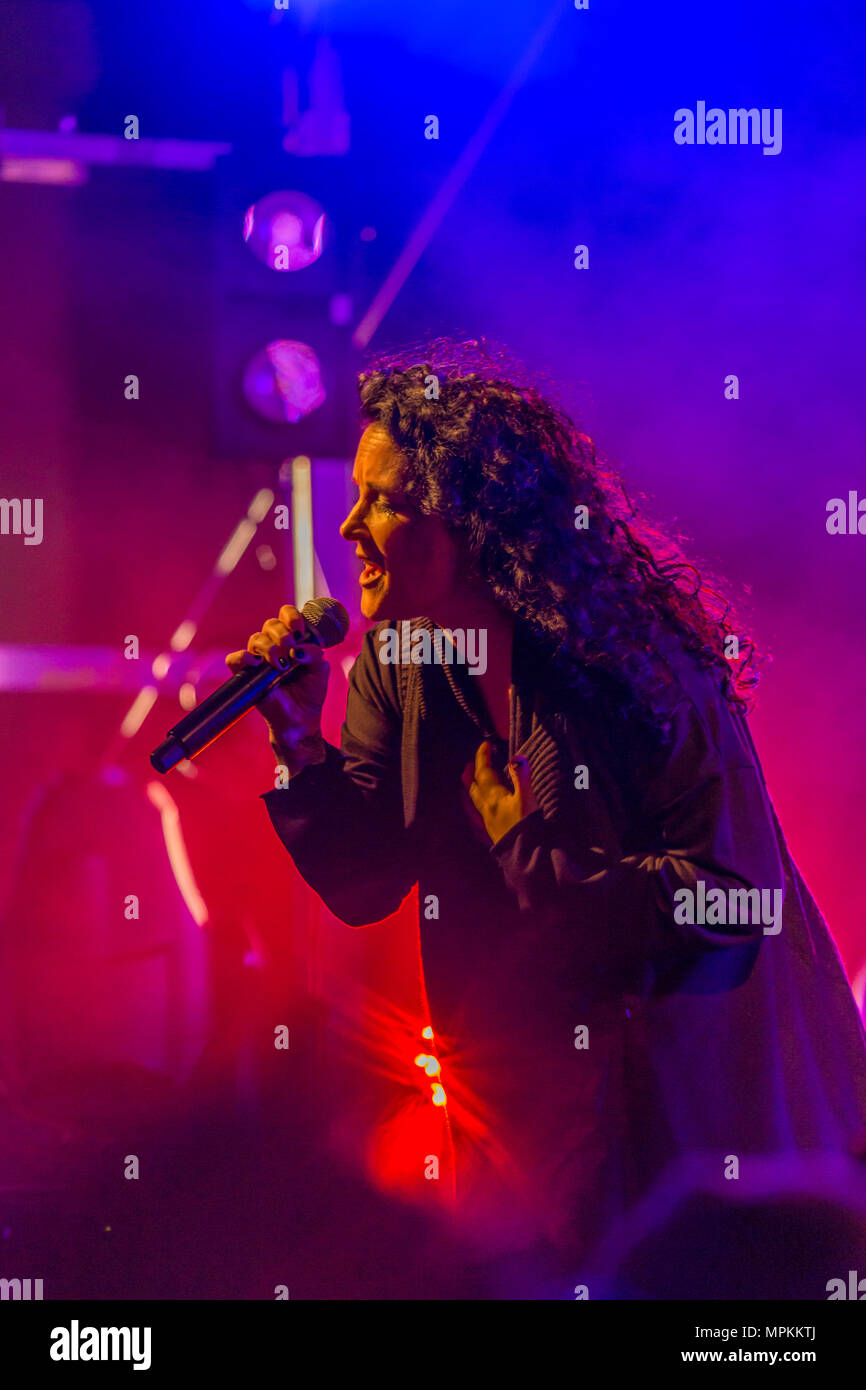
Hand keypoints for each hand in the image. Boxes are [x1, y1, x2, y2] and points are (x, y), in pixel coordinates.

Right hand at [225, 603, 328, 767]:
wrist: (300, 720)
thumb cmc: (310, 694)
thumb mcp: (320, 670)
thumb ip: (315, 653)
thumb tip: (299, 649)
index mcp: (292, 641)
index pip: (286, 615)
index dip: (292, 617)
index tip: (300, 630)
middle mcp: (274, 646)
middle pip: (270, 624)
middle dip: (283, 634)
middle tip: (292, 650)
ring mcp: (259, 660)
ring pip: (256, 639)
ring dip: (270, 648)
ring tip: (281, 665)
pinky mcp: (246, 675)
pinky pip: (235, 659)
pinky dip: (244, 657)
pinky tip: (257, 664)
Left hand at [466, 741, 538, 844]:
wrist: (524, 856)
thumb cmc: (526, 827)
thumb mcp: (527, 799)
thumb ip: (521, 776)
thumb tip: (516, 757)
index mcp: (494, 797)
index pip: (484, 772)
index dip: (483, 757)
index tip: (485, 744)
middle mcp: (486, 808)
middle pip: (474, 786)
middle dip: (472, 772)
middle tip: (471, 762)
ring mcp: (486, 821)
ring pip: (472, 800)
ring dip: (469, 787)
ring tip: (467, 782)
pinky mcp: (489, 832)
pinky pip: (474, 815)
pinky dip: (470, 807)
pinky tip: (471, 811)